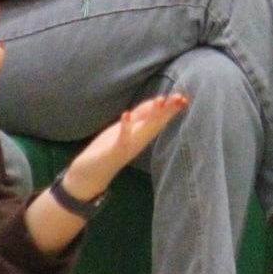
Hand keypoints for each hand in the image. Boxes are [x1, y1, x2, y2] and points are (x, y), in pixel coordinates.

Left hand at [61, 94, 188, 202]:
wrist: (89, 176)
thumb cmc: (107, 150)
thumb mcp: (126, 128)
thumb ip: (140, 116)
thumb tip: (157, 102)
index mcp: (141, 134)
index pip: (159, 118)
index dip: (170, 108)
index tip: (184, 97)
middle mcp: (138, 141)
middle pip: (156, 123)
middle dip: (168, 110)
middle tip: (181, 98)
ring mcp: (128, 146)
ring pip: (144, 129)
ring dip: (152, 115)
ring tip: (161, 100)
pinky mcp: (114, 151)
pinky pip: (122, 139)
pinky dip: (125, 127)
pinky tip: (126, 114)